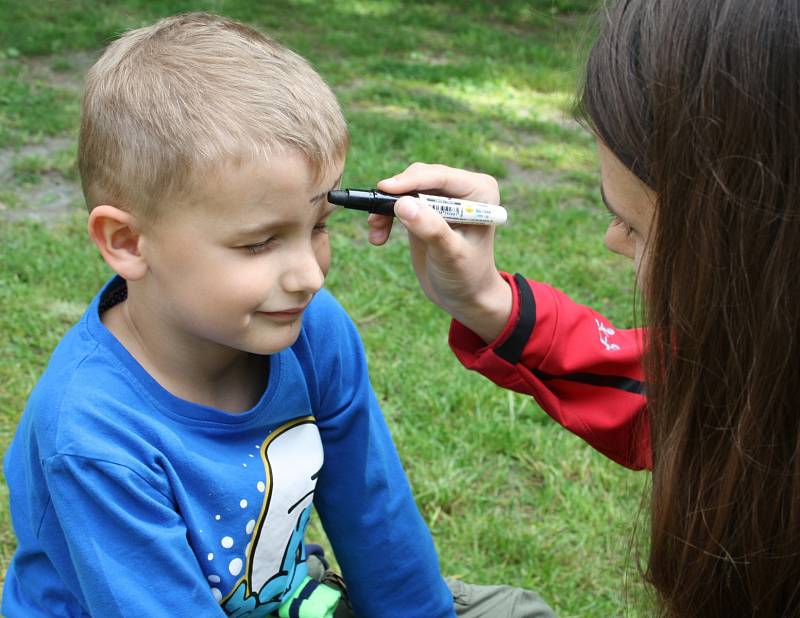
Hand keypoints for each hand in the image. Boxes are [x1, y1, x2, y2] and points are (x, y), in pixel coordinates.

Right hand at [368, 162, 511, 342]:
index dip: (411, 181)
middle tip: (375, 219)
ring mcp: (443, 197)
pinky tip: (379, 236)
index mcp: (480, 191)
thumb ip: (431, 229)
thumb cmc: (466, 276)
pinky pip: (398, 202)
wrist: (464, 297)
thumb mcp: (450, 255)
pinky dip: (385, 215)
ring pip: (405, 188)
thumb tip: (403, 204)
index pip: (441, 177)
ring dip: (385, 207)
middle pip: (420, 178)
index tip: (384, 189)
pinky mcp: (426, 208)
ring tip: (376, 232)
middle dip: (395, 196)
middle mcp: (463, 189)